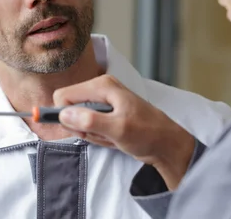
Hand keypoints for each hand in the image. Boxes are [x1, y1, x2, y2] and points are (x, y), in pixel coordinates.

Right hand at [53, 75, 194, 188]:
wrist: (167, 145)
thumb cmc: (148, 134)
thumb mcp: (118, 130)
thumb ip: (90, 121)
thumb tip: (63, 114)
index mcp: (102, 85)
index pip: (63, 96)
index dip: (65, 115)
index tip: (81, 130)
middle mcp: (100, 88)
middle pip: (69, 107)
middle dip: (81, 126)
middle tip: (101, 134)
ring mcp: (103, 100)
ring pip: (78, 119)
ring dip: (91, 133)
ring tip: (111, 136)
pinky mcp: (105, 112)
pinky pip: (88, 125)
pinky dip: (97, 135)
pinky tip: (112, 138)